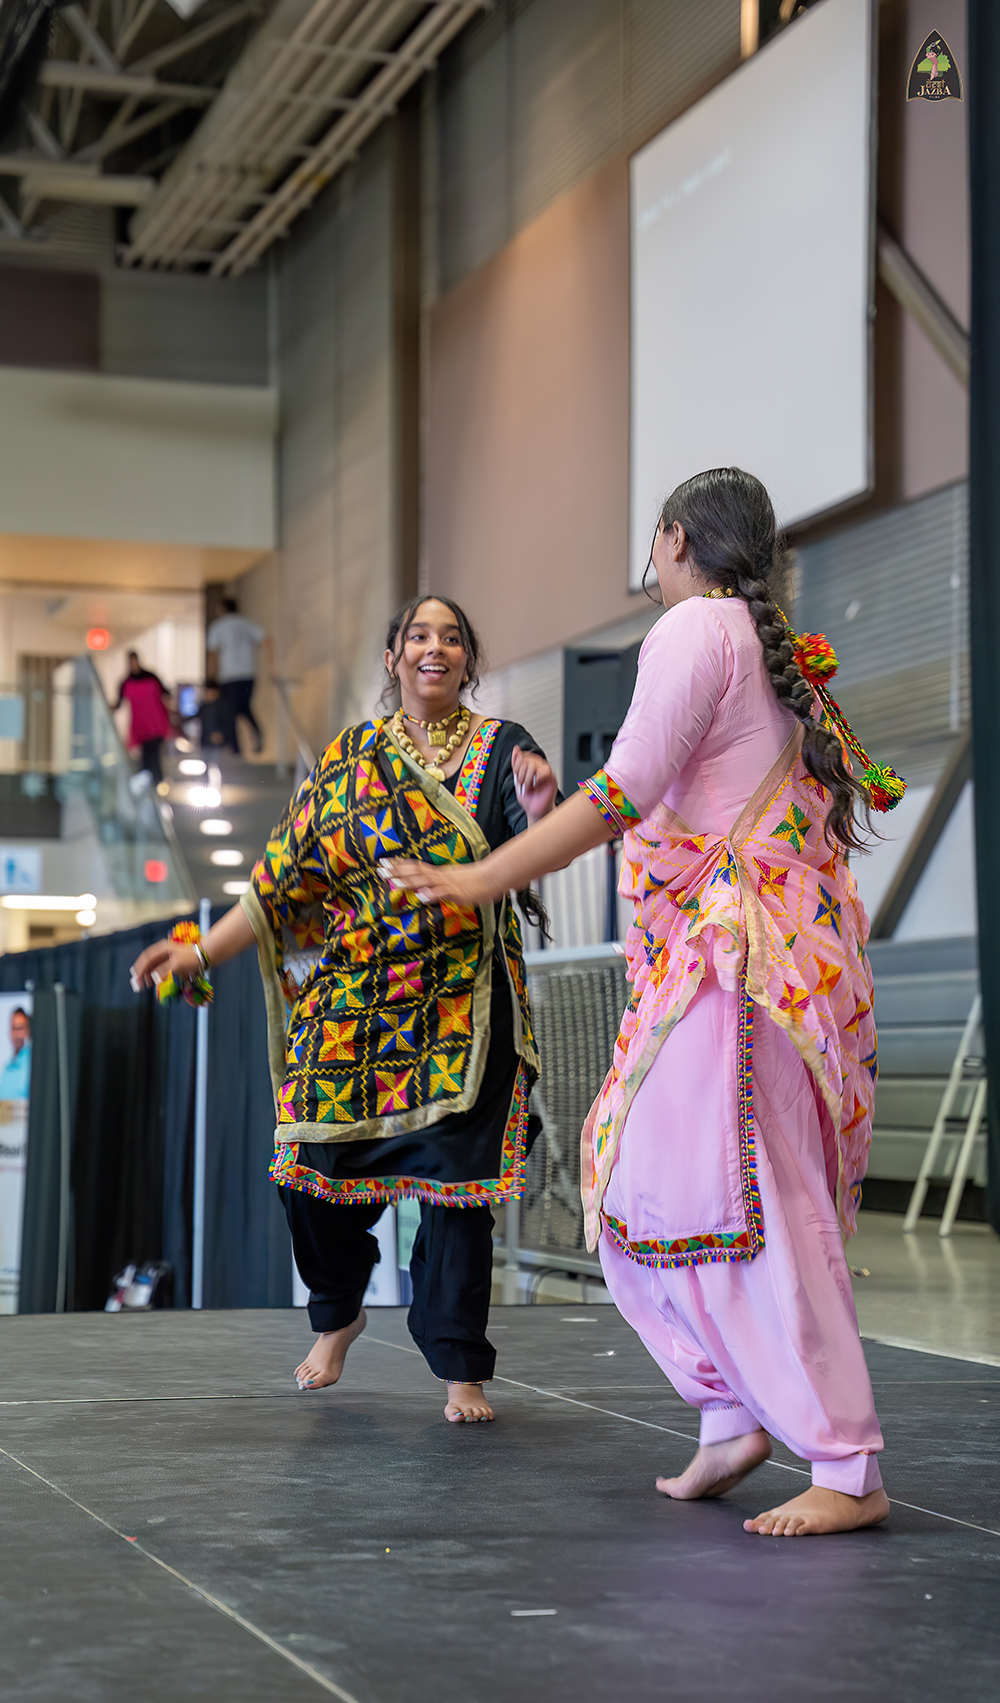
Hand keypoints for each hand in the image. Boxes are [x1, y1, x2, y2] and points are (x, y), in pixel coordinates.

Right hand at [130, 939, 199, 991]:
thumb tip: (153, 978)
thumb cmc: (191, 958)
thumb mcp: (177, 964)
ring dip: (146, 975)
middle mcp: (162, 951)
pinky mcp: (169, 962)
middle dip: (141, 973)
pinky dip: (153, 975)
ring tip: (144, 985)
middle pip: (147, 962)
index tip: (137, 979)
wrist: (205, 956)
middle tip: (137, 985)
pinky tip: (152, 982)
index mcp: (162, 948)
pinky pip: (157, 968)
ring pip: (151, 966)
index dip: (140, 968)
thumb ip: (164, 970)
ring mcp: (165, 956)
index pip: (146, 958)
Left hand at [381, 859, 500, 907]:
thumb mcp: (454, 882)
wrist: (493, 877)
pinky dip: (430, 895)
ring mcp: (446, 883)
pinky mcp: (455, 892)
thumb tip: (426, 890)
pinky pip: (441, 893)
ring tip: (392, 881)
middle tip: (380, 869)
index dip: (400, 865)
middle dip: (397, 871)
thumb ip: (440, 886)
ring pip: (424, 880)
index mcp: (439, 872)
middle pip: (415, 872)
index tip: (385, 863)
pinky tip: (420, 896)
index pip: (415, 867)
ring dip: (408, 881)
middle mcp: (439, 875)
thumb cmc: (477, 880)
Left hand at [512, 746, 557, 821]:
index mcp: (532, 765)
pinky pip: (544, 771)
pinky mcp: (552, 779)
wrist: (534, 810)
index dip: (518, 765)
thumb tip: (516, 749)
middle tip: (522, 785)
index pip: (524, 756)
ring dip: (526, 779)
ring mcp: (547, 772)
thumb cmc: (528, 796)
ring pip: (533, 765)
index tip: (517, 776)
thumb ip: (516, 763)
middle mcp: (540, 766)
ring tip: (527, 788)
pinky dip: (536, 780)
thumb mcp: (517, 778)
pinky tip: (535, 786)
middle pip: (527, 760)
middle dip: (521, 774)